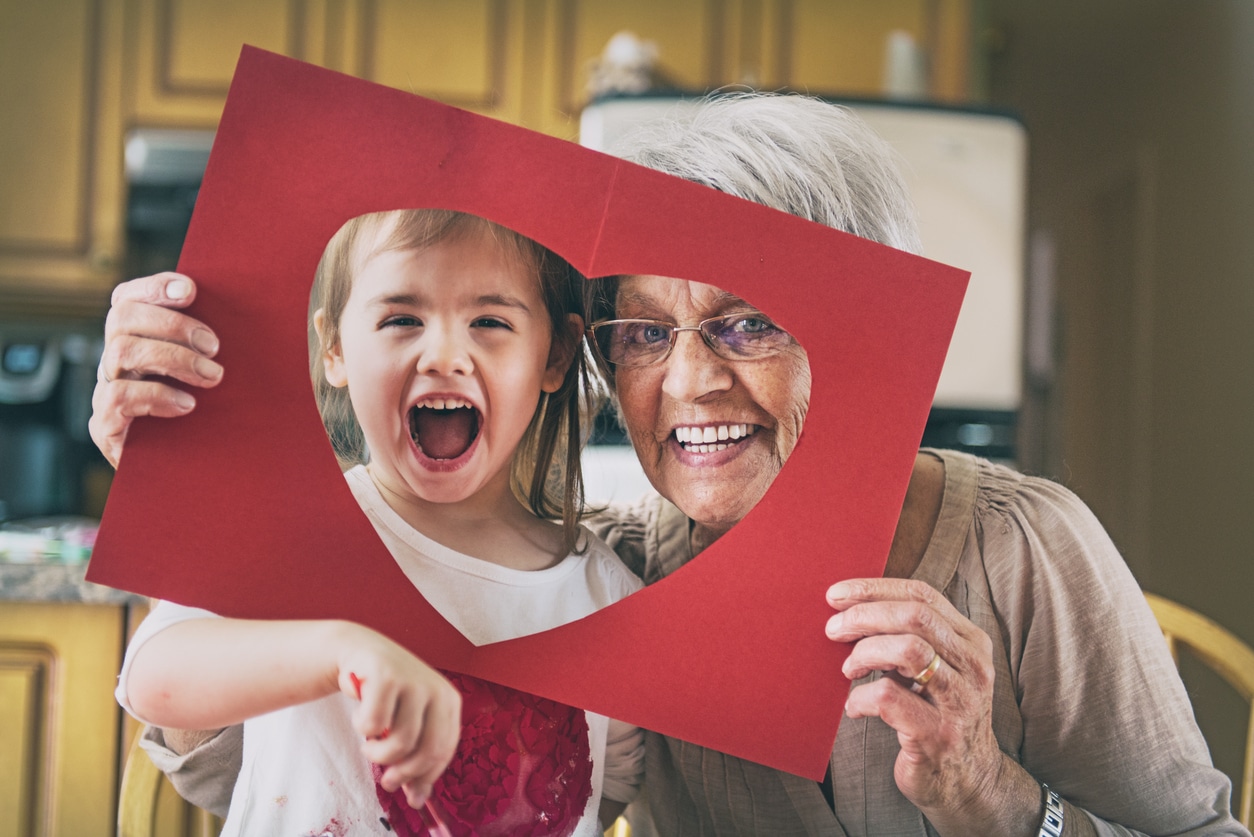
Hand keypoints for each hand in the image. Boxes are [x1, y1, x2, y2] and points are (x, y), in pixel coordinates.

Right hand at [89, 273, 222, 466]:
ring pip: (121, 351)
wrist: (191, 473)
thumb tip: (254, 306)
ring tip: (212, 376)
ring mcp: (106, 390)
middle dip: (172, 324)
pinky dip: (157, 396)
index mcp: (137, 340)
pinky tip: (188, 405)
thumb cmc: (210, 415)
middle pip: (122, 318)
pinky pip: (118, 397)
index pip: (127, 298)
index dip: (154, 286)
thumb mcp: (211, 373)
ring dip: (173, 359)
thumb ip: (214, 344)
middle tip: (214, 346)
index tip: (191, 290)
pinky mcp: (105, 425)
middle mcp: (116, 360)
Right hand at [334, 625, 461, 808]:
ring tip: (369, 744)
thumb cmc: (387, 694)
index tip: (408, 793)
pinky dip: (361, 728)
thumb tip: (418, 799)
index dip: (425, 777)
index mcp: (449, 701)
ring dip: (377, 753)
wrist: (360, 653)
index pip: (444, 751)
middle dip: (404, 774)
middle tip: (387, 780)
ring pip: (399, 742)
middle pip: (427, 751)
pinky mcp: (387, 676)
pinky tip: (360, 716)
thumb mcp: (408, 723)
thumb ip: (415, 757)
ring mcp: (413, 681)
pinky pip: (373, 724)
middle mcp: (436, 689)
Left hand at [825, 578, 1039, 834]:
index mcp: (970, 641)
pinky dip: (861, 698)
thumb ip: (908, 638)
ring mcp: (960, 702)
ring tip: (848, 670)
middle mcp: (973, 666)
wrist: (968, 781)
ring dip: (865, 654)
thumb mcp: (933, 670)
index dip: (874, 589)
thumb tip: (848, 608)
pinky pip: (890, 699)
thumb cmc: (936, 715)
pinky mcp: (939, 735)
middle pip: (915, 616)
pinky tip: (854, 707)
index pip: (922, 595)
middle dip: (864, 616)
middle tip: (832, 630)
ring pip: (908, 650)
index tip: (836, 595)